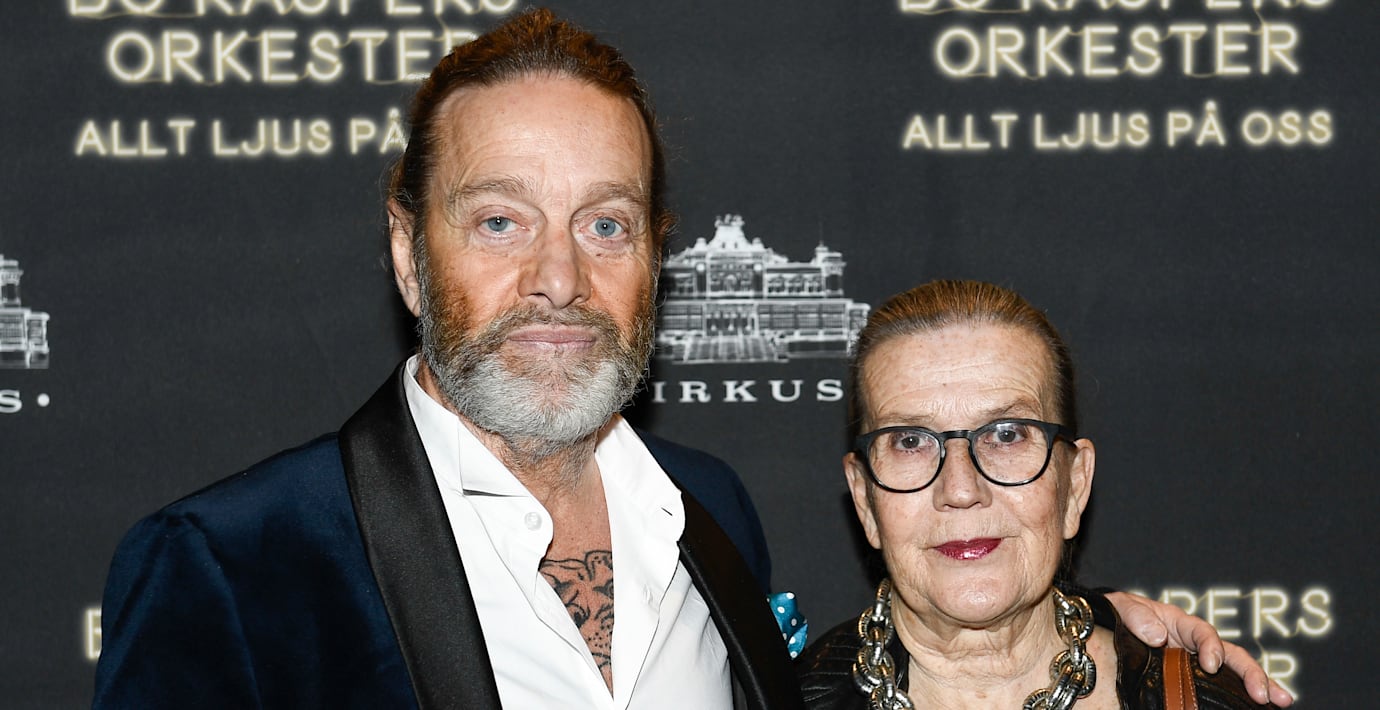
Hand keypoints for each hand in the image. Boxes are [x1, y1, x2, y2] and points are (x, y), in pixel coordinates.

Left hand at [1106, 591, 1293, 705]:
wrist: (1109, 624)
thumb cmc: (1119, 613)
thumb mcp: (1122, 608)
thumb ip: (1137, 618)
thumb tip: (1158, 636)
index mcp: (1180, 622)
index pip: (1203, 632)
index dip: (1210, 647)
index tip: (1211, 664)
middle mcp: (1195, 642)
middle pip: (1231, 654)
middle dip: (1250, 672)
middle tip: (1264, 693)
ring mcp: (1198, 660)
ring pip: (1235, 670)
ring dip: (1259, 683)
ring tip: (1279, 701)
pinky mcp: (1194, 677)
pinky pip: (1221, 685)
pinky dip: (1241, 694)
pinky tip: (1260, 706)